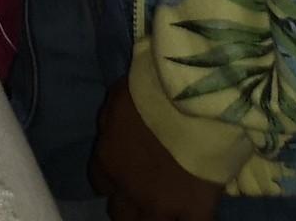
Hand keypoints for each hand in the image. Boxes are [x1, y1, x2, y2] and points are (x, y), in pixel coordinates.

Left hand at [89, 80, 222, 220]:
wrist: (192, 97)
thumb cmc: (151, 88)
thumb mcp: (117, 99)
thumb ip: (111, 124)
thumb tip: (112, 134)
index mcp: (108, 161)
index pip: (100, 183)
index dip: (113, 178)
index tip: (124, 171)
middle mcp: (129, 190)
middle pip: (120, 214)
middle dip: (129, 205)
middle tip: (143, 193)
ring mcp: (162, 204)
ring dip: (155, 217)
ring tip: (167, 206)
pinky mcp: (194, 209)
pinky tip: (196, 211)